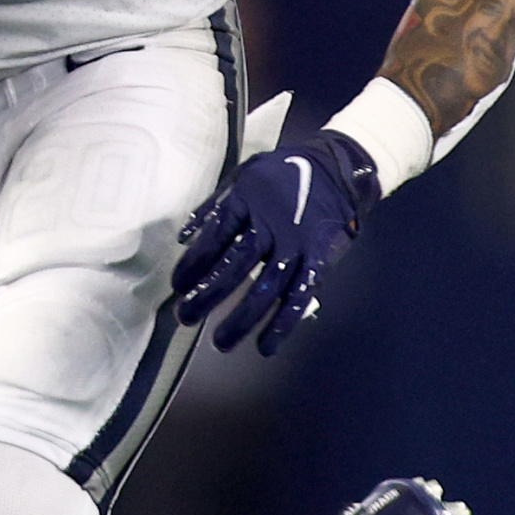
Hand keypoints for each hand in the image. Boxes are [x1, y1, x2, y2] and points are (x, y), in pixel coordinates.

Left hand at [172, 129, 381, 354]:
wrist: (338, 169)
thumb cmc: (285, 172)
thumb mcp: (245, 174)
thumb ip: (214, 205)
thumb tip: (184, 237)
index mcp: (247, 202)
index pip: (213, 239)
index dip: (192, 266)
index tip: (176, 287)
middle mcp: (270, 225)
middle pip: (233, 267)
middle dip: (207, 296)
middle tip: (185, 317)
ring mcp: (295, 245)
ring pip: (265, 289)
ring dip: (241, 320)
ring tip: (221, 343)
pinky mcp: (317, 261)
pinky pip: (299, 297)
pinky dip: (282, 324)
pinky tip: (266, 346)